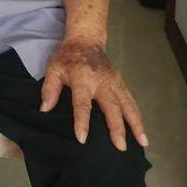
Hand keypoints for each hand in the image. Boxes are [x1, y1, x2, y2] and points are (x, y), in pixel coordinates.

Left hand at [40, 37, 148, 151]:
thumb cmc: (68, 57)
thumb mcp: (53, 69)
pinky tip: (141, 131)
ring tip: (142, 142)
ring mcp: (113, 81)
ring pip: (127, 104)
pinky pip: (131, 101)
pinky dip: (138, 116)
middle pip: (111, 106)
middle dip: (116, 127)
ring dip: (135, 123)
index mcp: (82, 79)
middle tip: (120, 146)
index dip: (82, 121)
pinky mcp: (120, 82)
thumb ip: (49, 88)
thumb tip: (44, 109)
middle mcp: (101, 81)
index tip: (82, 138)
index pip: (82, 103)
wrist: (86, 40)